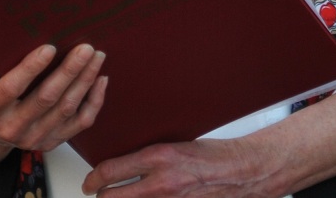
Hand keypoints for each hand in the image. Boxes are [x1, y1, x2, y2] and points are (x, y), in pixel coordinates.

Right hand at [0, 30, 107, 166]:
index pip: (11, 88)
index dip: (31, 69)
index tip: (48, 47)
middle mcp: (13, 127)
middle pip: (47, 99)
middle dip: (69, 71)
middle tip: (85, 46)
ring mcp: (35, 137)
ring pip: (66, 110)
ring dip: (84, 82)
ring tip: (96, 56)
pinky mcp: (53, 140)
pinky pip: (79, 124)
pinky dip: (93, 102)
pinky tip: (101, 80)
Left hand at [80, 92, 335, 197]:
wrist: (246, 171)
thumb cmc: (216, 154)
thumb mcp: (177, 143)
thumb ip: (150, 155)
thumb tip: (126, 159)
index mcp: (159, 157)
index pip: (110, 172)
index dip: (93, 179)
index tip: (90, 181)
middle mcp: (161, 184)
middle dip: (102, 197)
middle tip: (97, 192)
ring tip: (118, 197)